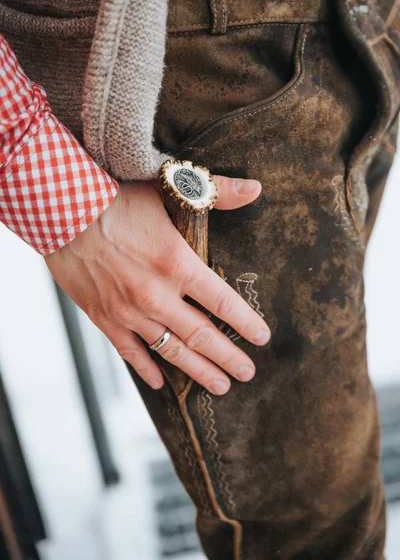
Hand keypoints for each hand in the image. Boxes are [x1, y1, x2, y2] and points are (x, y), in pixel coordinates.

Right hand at [45, 177, 270, 394]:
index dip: (246, 322)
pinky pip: (129, 352)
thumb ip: (217, 193)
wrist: (59, 208)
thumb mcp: (169, 189)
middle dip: (228, 357)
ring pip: (171, 350)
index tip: (262, 339)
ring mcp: (128, 310)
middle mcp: (156, 294)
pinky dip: (146, 369)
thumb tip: (255, 188)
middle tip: (248, 374)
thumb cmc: (115, 197)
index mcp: (177, 263)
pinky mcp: (103, 317)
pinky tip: (161, 383)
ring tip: (220, 386)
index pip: (222, 301)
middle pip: (202, 335)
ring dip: (198, 370)